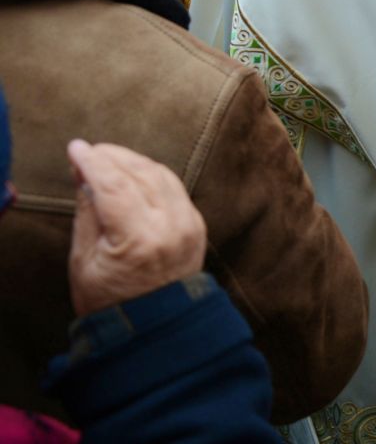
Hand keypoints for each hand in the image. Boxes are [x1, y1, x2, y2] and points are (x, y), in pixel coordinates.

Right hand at [65, 139, 205, 316]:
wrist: (155, 329)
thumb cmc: (109, 300)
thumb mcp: (83, 262)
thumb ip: (87, 215)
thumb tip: (86, 177)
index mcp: (139, 239)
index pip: (114, 186)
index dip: (93, 163)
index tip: (75, 148)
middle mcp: (171, 226)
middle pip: (142, 173)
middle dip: (113, 157)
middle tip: (89, 152)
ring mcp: (190, 225)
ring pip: (162, 175)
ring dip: (134, 162)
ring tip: (107, 158)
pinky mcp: (198, 225)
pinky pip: (175, 188)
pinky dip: (152, 174)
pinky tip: (133, 173)